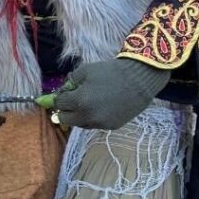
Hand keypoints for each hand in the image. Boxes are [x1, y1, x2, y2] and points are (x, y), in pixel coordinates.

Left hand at [54, 59, 170, 130]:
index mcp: (79, 101)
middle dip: (65, 110)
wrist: (139, 79)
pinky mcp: (111, 127)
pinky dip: (92, 117)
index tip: (64, 93)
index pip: (59, 104)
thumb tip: (62, 91)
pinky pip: (94, 124)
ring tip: (87, 103)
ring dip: (78, 115)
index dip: (59, 97)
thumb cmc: (111, 72)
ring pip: (79, 124)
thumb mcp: (85, 71)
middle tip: (71, 100)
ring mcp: (100, 124)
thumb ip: (70, 82)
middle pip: (65, 119)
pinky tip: (100, 107)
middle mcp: (88, 116)